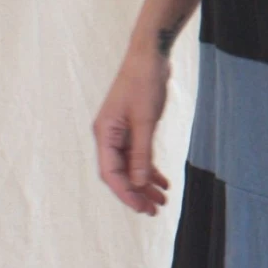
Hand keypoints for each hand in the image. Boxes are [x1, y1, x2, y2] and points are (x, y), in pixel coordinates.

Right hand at [92, 43, 172, 214]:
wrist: (149, 56)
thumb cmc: (144, 82)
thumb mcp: (145, 120)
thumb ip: (142, 152)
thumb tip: (140, 182)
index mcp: (104, 134)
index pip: (111, 173)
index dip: (126, 193)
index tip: (142, 208)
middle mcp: (108, 136)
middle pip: (120, 173)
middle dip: (136, 193)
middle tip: (154, 211)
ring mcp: (119, 132)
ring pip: (131, 166)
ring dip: (145, 184)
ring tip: (163, 200)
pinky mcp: (132, 128)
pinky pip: (138, 155)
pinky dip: (150, 169)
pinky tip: (163, 181)